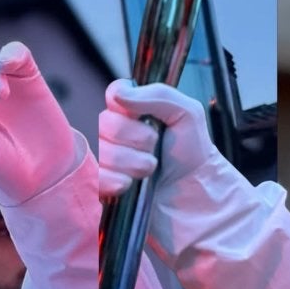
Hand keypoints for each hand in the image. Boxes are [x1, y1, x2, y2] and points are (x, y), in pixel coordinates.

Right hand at [98, 80, 213, 197]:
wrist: (194, 195)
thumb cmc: (191, 153)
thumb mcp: (187, 114)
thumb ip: (158, 95)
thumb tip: (119, 94)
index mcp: (135, 109)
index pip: (114, 93)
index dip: (125, 106)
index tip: (143, 117)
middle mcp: (116, 130)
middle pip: (104, 123)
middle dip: (136, 139)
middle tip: (154, 147)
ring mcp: (107, 157)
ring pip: (101, 151)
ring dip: (130, 162)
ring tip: (149, 169)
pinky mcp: (102, 183)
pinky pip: (95, 176)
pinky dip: (115, 181)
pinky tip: (130, 184)